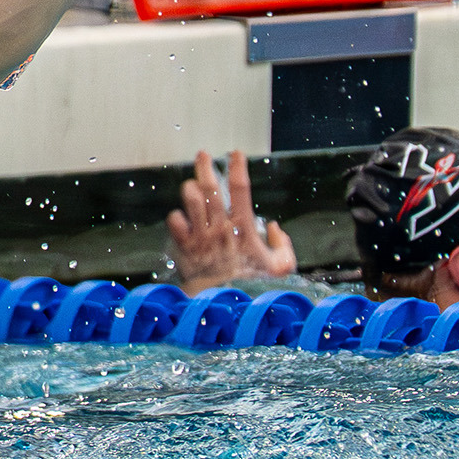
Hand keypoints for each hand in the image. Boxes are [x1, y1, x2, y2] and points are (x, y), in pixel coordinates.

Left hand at [165, 150, 296, 293]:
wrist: (226, 305)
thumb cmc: (253, 286)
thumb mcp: (280, 268)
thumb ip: (283, 246)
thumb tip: (276, 228)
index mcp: (243, 227)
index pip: (241, 189)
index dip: (238, 167)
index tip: (234, 154)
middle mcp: (220, 227)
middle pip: (210, 187)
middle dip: (205, 167)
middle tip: (202, 155)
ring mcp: (201, 235)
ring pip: (190, 200)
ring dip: (190, 189)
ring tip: (191, 184)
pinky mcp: (185, 246)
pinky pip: (175, 221)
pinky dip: (176, 216)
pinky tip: (181, 217)